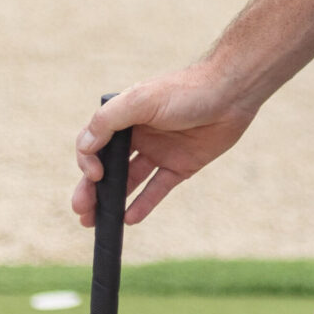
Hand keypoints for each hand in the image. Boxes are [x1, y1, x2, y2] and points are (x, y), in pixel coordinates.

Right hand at [71, 62, 258, 226]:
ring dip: (112, 201)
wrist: (232, 93)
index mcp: (126, 117)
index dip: (88, 161)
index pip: (94, 144)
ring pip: (129, 181)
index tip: (95, 175)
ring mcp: (160, 151)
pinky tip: (129, 219)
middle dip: (91, 190)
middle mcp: (140, 135)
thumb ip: (109, 121)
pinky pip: (157, 188)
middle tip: (81, 212)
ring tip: (96, 222)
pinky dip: (143, 204)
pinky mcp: (181, 165)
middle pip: (108, 167)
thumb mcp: (141, 100)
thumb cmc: (186, 90)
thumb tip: (85, 147)